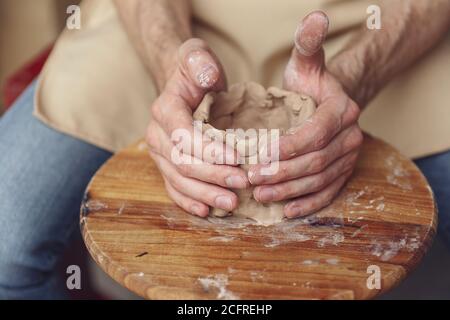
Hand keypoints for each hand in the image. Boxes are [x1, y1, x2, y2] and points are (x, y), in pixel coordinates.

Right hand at [146, 39, 248, 216]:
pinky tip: (207, 211)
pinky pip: (173, 189)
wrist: (183, 87)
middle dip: (213, 176)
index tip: (238, 159)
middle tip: (243, 183)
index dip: (210, 151)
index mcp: (165, 109)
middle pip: (182, 163)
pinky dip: (189, 201)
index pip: (184, 135)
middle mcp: (156, 134)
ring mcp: (160, 154)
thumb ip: (200, 61)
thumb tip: (208, 75)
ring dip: (205, 194)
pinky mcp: (166, 166)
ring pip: (178, 181)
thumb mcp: (198, 56)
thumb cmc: (195, 72)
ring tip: (232, 202)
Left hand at [248, 11, 362, 218]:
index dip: (287, 148)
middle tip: (251, 179)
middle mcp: (351, 137)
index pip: (315, 134)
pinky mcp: (342, 173)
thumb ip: (308, 44)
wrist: (326, 102)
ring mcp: (349, 158)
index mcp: (341, 111)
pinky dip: (307, 203)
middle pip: (316, 161)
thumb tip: (314, 18)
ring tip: (261, 196)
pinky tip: (285, 211)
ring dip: (290, 191)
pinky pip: (328, 193)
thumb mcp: (306, 63)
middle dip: (282, 173)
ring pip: (321, 180)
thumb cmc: (308, 85)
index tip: (258, 157)